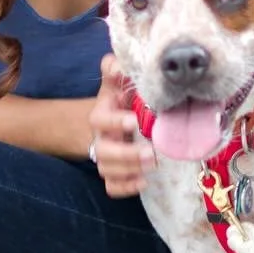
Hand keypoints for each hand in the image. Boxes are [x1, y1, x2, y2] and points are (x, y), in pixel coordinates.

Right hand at [88, 54, 155, 196]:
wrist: (106, 120)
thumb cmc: (118, 100)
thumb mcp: (114, 83)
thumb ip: (114, 69)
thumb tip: (118, 65)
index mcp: (101, 114)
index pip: (100, 120)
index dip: (115, 122)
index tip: (135, 121)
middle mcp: (101, 138)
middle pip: (104, 151)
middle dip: (127, 155)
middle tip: (152, 153)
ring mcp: (105, 157)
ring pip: (108, 170)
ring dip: (130, 170)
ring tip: (153, 165)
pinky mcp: (112, 173)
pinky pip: (112, 187)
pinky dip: (125, 188)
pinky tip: (143, 183)